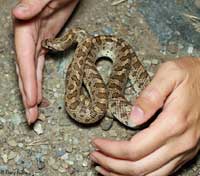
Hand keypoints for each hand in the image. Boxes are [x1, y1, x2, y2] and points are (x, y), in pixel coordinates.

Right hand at [13, 0, 78, 123]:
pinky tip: (39, 93)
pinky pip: (40, 66)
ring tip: (34, 111)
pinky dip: (39, 81)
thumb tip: (18, 14)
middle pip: (26, 70)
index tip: (32, 101)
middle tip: (31, 117)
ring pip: (32, 71)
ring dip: (32, 92)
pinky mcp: (47, 43)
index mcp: (27, 27)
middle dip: (28, 94)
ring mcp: (37, 41)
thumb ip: (35, 4)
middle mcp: (29, 37)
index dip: (28, 81)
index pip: (25, 59)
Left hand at [91, 58, 199, 175]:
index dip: (112, 150)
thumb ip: (151, 95)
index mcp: (173, 123)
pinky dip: (141, 175)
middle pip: (139, 168)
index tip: (97, 143)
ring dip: (124, 175)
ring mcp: (184, 149)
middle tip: (95, 157)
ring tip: (105, 168)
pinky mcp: (185, 150)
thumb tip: (133, 117)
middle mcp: (180, 142)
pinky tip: (128, 170)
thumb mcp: (170, 74)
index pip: (134, 149)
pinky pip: (161, 173)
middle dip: (112, 165)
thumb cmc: (192, 74)